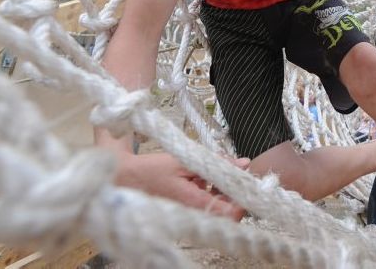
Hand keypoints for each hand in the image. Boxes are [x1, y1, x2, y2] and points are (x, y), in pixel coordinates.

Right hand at [114, 152, 249, 220]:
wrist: (126, 179)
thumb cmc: (151, 170)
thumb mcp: (185, 160)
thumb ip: (216, 162)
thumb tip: (243, 163)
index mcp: (195, 202)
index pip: (230, 214)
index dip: (244, 201)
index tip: (249, 184)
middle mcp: (195, 211)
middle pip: (228, 210)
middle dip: (237, 191)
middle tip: (240, 171)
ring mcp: (191, 210)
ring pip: (219, 204)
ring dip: (226, 187)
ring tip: (223, 168)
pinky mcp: (188, 205)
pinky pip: (208, 200)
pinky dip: (214, 187)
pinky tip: (208, 173)